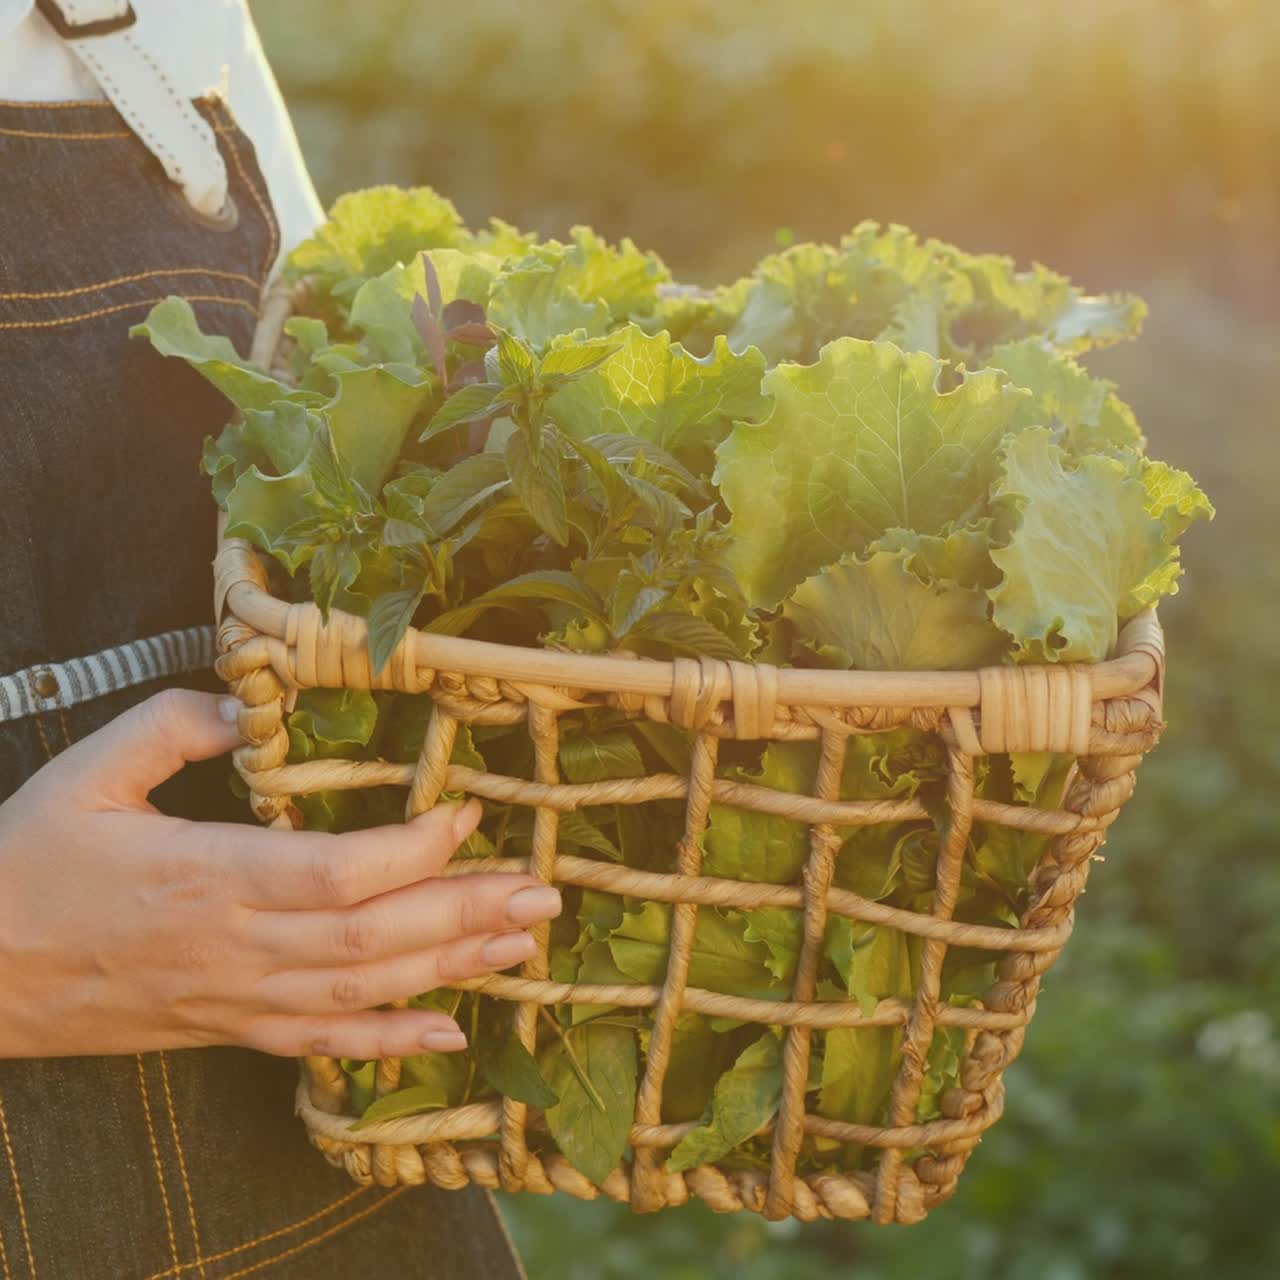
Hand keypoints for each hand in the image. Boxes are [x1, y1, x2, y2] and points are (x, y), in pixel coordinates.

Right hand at [0, 689, 560, 1059]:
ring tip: (524, 943)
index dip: (414, 850)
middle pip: (371, 940)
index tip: (469, 814)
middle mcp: (233, 947)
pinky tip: (453, 1032)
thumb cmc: (28, 863)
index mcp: (205, 875)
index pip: (335, 873)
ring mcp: (233, 999)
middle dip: (465, 913)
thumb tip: (247, 702)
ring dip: (451, 969)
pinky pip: (321, 1046)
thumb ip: (174, 725)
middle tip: (543, 892)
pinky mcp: (226, 1030)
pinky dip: (391, 1044)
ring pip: (362, 995)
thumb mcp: (91, 770)